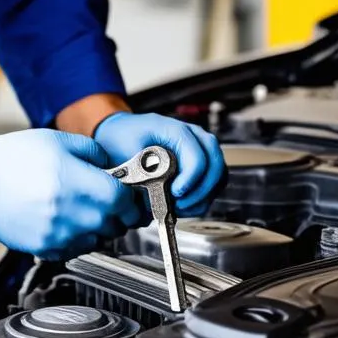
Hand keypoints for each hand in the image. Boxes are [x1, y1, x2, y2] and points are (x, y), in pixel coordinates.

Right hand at [0, 128, 144, 258]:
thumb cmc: (11, 159)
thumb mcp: (57, 140)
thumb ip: (93, 152)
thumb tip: (115, 167)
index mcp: (74, 182)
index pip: (122, 199)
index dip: (129, 196)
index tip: (126, 190)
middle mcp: (68, 213)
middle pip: (115, 223)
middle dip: (116, 210)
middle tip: (104, 196)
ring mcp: (57, 235)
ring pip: (98, 238)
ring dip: (97, 225)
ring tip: (78, 206)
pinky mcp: (45, 249)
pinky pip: (76, 248)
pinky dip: (77, 236)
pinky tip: (62, 218)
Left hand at [93, 112, 225, 216]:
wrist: (119, 133)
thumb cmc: (123, 137)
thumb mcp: (126, 148)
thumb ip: (142, 168)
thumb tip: (157, 190)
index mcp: (177, 130)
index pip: (197, 157)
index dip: (190, 180)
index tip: (174, 194)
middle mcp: (194, 138)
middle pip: (215, 166)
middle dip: (199, 192)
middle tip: (179, 205)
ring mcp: (200, 150)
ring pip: (218, 177)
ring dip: (202, 198)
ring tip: (179, 208)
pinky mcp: (200, 165)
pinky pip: (212, 185)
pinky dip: (201, 199)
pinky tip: (183, 206)